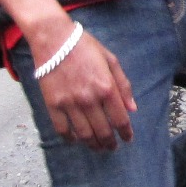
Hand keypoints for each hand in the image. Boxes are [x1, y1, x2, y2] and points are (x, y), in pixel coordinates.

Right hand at [28, 14, 136, 149]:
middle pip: (103, 131)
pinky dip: (70, 139)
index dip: (126, 133)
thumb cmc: (84, 46)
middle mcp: (89, 99)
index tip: (127, 139)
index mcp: (106, 88)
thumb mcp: (110, 60)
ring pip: (84, 134)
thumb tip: (132, 109)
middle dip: (110, 143)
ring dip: (93, 145)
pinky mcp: (53, 104)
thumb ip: (123, 85)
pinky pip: (62, 129)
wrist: (54, 38)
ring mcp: (70, 103)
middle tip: (112, 147)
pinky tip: (76, 140)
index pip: (120, 119)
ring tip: (98, 148)